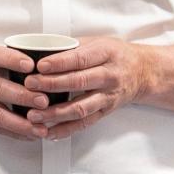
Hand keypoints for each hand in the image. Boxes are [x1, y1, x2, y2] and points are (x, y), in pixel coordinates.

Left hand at [22, 36, 151, 139]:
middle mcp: (109, 76)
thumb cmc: (115, 54)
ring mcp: (108, 97)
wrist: (142, 72)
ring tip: (34, 114)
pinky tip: (48, 132)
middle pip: (79, 82)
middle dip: (52, 84)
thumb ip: (72, 46)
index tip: (39, 65)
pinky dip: (65, 130)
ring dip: (55, 113)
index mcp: (106, 54)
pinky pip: (84, 124)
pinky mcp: (105, 112)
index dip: (59, 63)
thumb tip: (41, 48)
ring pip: (81, 108)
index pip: (80, 59)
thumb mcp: (98, 42)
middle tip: (30, 85)